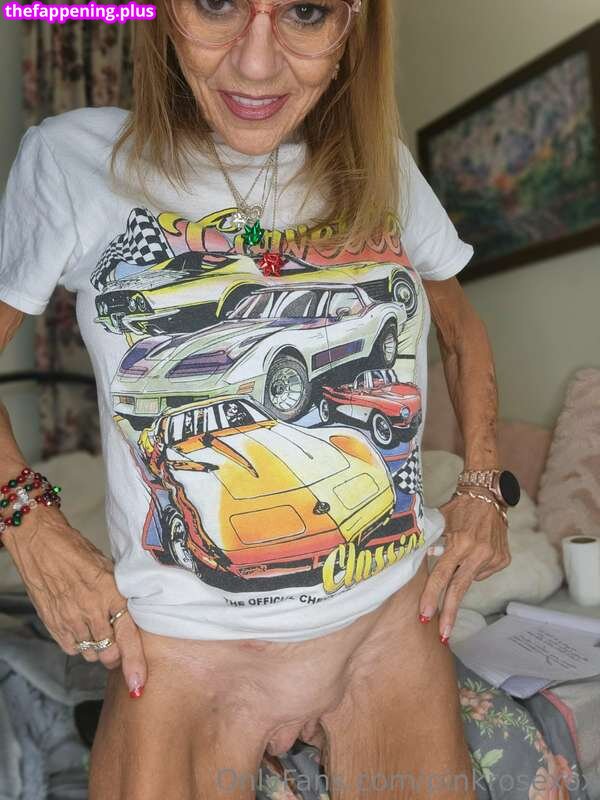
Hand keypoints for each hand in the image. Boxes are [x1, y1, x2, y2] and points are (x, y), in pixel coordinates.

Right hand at [2, 507, 146, 696]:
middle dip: (118, 655)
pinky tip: (81, 628)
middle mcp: (92, 611)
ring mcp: (70, 619)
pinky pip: (71, 648)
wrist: (41, 542)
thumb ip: (120, 594)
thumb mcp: (109, 567)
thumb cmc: (78, 550)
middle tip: (119, 645)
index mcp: (112, 594)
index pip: (128, 638)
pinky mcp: (53, 624)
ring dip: (99, 649)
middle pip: (110, 653)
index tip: (138, 684)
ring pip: (91, 654)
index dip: (135, 664)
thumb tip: (133, 613)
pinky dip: (79, 645)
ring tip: (100, 631)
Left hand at [418, 491, 510, 643]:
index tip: (425, 615)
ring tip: (463, 550)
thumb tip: (423, 562)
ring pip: (470, 579)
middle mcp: (479, 552)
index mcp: (461, 543)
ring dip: (461, 574)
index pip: (442, 575)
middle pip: (459, 588)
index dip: (432, 596)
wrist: (487, 495)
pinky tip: (475, 551)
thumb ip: (431, 542)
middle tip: (443, 634)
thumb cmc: (458, 508)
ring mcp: (493, 557)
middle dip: (449, 612)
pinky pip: (482, 573)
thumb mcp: (440, 521)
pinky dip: (474, 567)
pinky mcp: (503, 560)